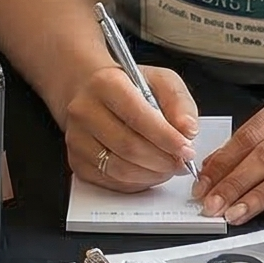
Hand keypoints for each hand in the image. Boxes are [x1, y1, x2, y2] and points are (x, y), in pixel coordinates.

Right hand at [62, 64, 197, 189]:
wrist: (91, 92)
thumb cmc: (128, 86)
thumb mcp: (160, 80)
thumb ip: (178, 101)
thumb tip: (187, 129)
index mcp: (106, 84)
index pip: (138, 117)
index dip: (166, 138)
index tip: (186, 149)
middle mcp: (85, 111)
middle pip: (128, 147)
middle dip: (162, 160)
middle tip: (181, 162)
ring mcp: (76, 138)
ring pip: (119, 169)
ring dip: (151, 174)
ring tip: (168, 168)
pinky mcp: (76, 160)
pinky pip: (110, 181)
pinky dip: (137, 182)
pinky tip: (150, 172)